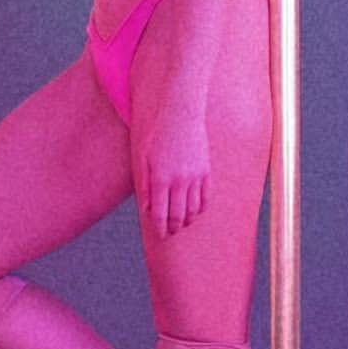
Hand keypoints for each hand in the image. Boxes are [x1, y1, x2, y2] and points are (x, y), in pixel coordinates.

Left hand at [139, 100, 211, 238]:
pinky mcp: (206, 171)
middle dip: (173, 228)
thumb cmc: (156, 133)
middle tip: (169, 233)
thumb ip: (144, 186)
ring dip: (187, 220)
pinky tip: (194, 211)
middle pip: (179, 216)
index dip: (160, 228)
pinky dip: (200, 209)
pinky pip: (205, 198)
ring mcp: (195, 177)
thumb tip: (147, 209)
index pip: (161, 214)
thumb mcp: (141, 158)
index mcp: (161, 179)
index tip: (159, 235)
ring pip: (194, 210)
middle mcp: (180, 181)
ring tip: (180, 224)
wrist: (180, 112)